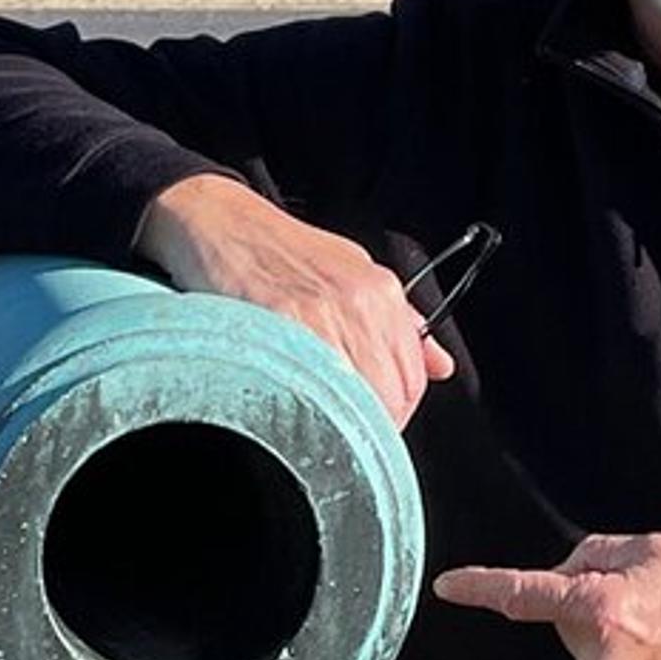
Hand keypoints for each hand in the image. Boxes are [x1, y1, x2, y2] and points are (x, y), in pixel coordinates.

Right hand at [136, 173, 453, 427]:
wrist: (218, 219)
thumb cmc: (281, 250)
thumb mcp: (351, 272)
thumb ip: (397, 323)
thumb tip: (441, 366)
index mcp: (383, 293)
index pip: (413, 381)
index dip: (394, 415)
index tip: (369, 429)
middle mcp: (362, 301)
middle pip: (389, 398)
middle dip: (369, 430)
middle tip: (341, 440)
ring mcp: (321, 312)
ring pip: (354, 401)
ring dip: (337, 428)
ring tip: (313, 430)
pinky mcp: (279, 321)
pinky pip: (309, 387)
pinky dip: (304, 409)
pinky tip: (289, 409)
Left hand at [433, 533, 660, 659]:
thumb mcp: (651, 546)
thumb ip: (594, 554)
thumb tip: (564, 571)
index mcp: (602, 607)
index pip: (525, 596)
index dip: (481, 588)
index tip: (447, 586)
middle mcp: (599, 659)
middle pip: (564, 619)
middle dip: (587, 601)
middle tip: (641, 593)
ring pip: (584, 651)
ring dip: (607, 635)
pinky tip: (660, 655)